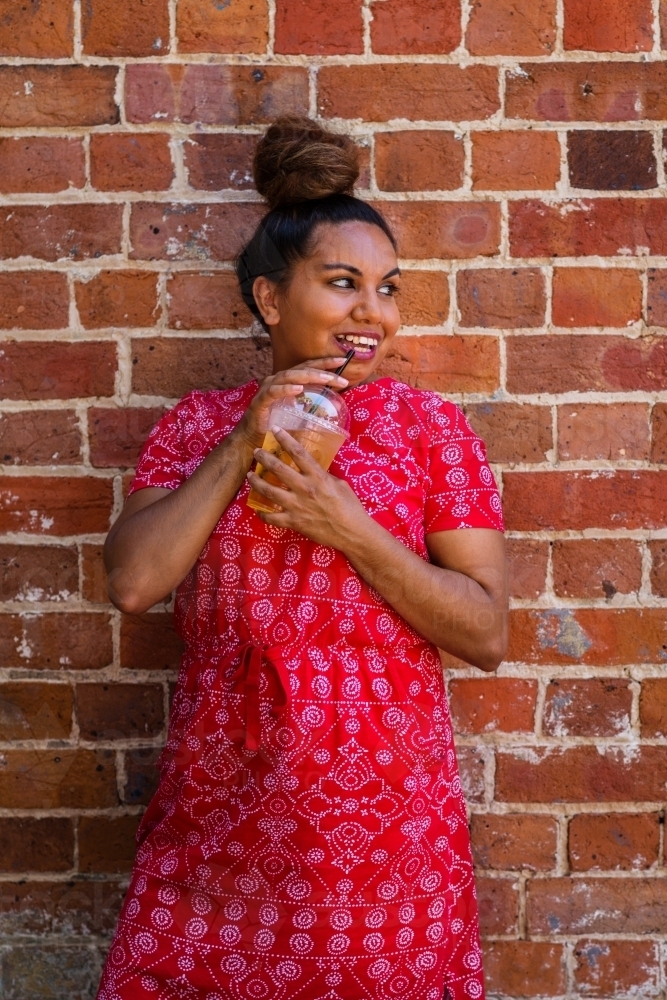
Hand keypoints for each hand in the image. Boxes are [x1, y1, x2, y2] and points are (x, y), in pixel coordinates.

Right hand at [234, 358, 348, 451]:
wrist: (252, 440)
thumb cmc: (275, 426)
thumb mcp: (298, 414)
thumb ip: (311, 407)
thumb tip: (334, 406)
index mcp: (287, 381)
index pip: (308, 367)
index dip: (325, 363)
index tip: (343, 361)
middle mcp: (277, 380)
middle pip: (302, 369)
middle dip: (323, 369)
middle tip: (341, 374)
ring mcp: (268, 389)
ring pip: (290, 376)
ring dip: (309, 376)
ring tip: (326, 378)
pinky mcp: (260, 401)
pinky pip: (273, 392)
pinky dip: (286, 389)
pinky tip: (298, 388)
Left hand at [246, 427, 368, 548]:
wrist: (351, 532)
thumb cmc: (350, 507)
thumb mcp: (339, 484)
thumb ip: (323, 476)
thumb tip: (312, 470)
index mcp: (318, 476)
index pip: (298, 452)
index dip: (285, 439)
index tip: (275, 430)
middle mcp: (304, 488)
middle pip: (278, 468)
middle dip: (264, 458)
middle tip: (256, 451)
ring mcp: (297, 506)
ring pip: (269, 491)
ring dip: (257, 482)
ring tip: (250, 475)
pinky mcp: (294, 522)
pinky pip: (272, 518)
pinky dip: (262, 514)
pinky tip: (257, 510)